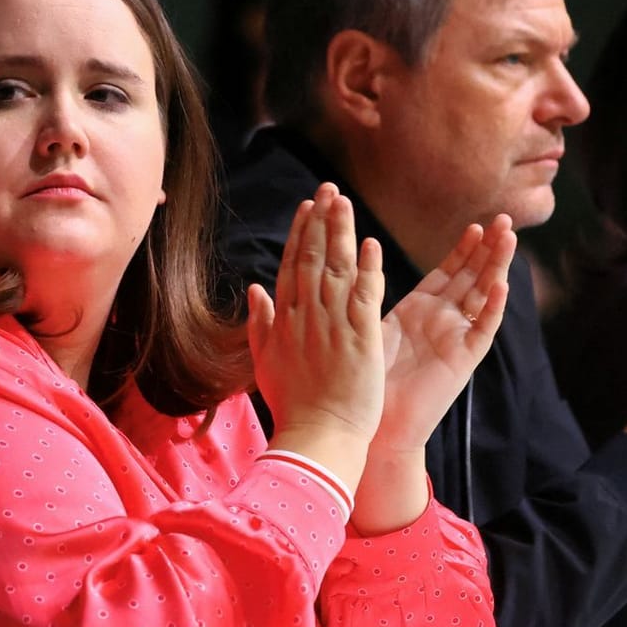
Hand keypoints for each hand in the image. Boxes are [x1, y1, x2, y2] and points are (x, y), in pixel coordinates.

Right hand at [248, 184, 385, 490]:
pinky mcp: (360, 337)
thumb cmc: (293, 406)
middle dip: (320, 221)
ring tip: (345, 201)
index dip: (300, 233)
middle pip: (312, 257)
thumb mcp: (265, 362)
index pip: (291, 266)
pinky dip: (368, 268)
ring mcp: (332, 324)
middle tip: (328, 189)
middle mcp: (305, 315)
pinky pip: (365, 294)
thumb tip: (255, 289)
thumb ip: (260, 323)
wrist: (315, 438)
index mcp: (284, 320)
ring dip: (341, 232)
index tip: (308, 207)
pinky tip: (371, 243)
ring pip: (337, 267)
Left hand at [376, 215, 514, 453]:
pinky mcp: (462, 361)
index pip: (450, 272)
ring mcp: (456, 339)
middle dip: (489, 250)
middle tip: (505, 220)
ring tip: (508, 240)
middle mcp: (444, 321)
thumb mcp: (369, 322)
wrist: (373, 423)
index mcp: (421, 310)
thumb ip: (372, 289)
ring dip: (496, 268)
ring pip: (483, 297)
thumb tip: (362, 251)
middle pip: (473, 278)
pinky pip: (481, 331)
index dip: (463, 249)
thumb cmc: (367, 377)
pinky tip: (501, 286)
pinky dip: (491, 309)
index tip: (475, 224)